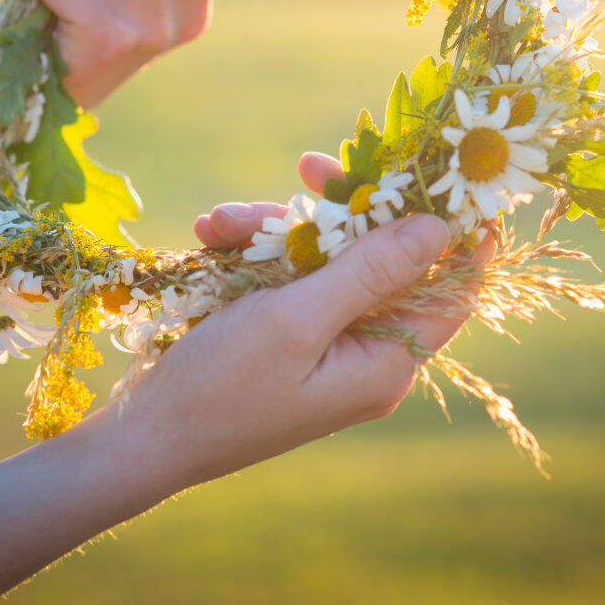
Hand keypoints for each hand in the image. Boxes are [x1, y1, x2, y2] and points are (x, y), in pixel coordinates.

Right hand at [117, 153, 483, 487]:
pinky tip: (211, 236)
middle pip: (380, 259)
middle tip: (309, 167)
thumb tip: (439, 228)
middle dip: (337, 214)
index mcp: (386, 362)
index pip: (452, 290)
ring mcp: (323, 341)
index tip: (453, 175)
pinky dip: (252, 251)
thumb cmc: (223, 389)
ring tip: (221, 224)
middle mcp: (364, 351)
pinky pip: (286, 274)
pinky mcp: (284, 332)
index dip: (460, 235)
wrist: (143, 436)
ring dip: (274, 230)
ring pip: (325, 257)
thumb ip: (370, 270)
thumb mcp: (298, 320)